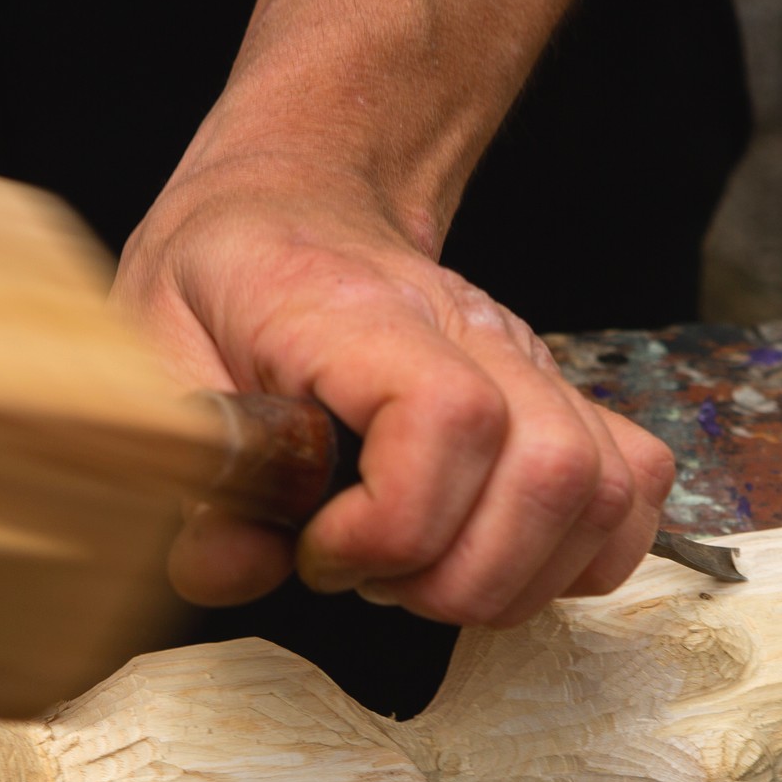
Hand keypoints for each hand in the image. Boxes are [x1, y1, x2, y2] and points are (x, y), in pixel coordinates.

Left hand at [117, 155, 673, 629]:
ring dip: (512, 578)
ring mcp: (529, 363)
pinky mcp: (560, 399)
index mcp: (358, 312)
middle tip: (367, 576)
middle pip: (549, 471)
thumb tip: (230, 569)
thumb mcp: (152, 351)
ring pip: (599, 491)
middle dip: (456, 577)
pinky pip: (629, 490)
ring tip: (418, 572)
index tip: (320, 550)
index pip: (449, 418)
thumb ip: (187, 469)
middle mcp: (471, 330)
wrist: (296, 203)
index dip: (394, 524)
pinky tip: (491, 559)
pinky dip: (576, 557)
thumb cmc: (228, 277)